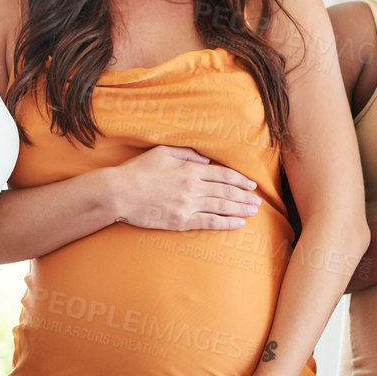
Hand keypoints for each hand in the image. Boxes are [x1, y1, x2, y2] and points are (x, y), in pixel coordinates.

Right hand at [107, 145, 260, 231]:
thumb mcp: (162, 152)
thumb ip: (187, 153)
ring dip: (240, 208)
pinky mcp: (180, 221)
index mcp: (189, 169)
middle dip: (244, 196)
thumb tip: (206, 160)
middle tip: (258, 200)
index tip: (251, 184)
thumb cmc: (137, 171)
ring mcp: (187, 205)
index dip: (239, 180)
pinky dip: (225, 223)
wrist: (118, 193)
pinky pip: (209, 222)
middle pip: (226, 191)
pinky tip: (238, 223)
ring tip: (253, 211)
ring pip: (221, 207)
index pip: (222, 174)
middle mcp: (192, 187)